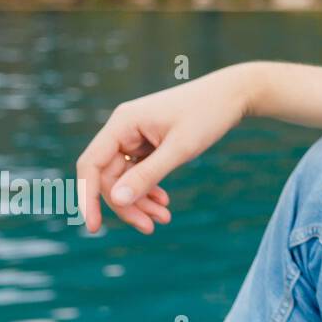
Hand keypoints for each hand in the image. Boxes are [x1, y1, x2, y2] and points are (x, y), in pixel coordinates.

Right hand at [76, 63, 257, 233]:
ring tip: (163, 219)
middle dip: (127, 204)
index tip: (95, 227)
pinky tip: (164, 202)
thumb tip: (116, 200)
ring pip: (126, 177)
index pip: (91, 165)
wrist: (234, 94)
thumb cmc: (208, 115)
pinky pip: (140, 171)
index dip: (87, 197)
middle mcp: (124, 128)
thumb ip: (147, 175)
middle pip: (110, 176)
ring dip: (141, 200)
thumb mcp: (179, 149)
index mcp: (123, 123)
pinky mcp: (150, 142)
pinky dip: (150, 188)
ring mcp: (136, 135)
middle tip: (150, 227)